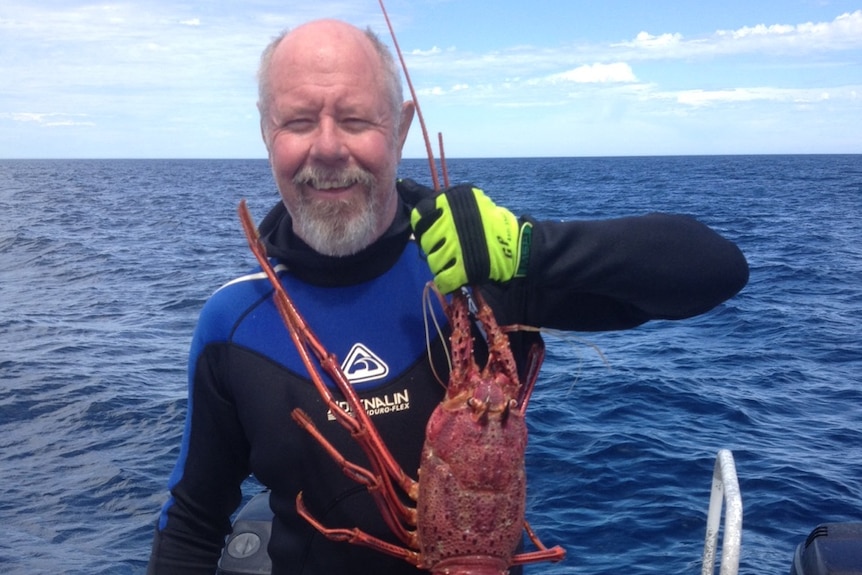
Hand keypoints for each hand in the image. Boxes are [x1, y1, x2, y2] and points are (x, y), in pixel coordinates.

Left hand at [410, 184, 531, 292]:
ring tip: (458, 257)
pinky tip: (457, 272)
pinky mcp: (461, 269)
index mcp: (447, 202)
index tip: (436, 226)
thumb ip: (429, 195)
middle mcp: (447, 222)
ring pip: (432, 259)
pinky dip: (448, 279)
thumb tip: (402, 185)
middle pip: (424, 239)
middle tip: (451, 244)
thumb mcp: (459, 198)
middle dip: (434, 244)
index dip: (425, 224)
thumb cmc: (484, 219)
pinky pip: (442, 278)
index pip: (418, 214)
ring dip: (442, 262)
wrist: (513, 245)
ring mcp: (454, 246)